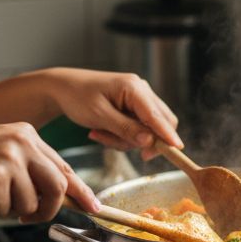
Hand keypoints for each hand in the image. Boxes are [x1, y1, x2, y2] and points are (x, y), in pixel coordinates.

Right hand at [0, 123, 99, 221]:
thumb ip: (26, 169)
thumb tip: (57, 196)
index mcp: (25, 133)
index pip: (63, 166)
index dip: (81, 191)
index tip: (94, 207)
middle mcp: (23, 141)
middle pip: (58, 187)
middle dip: (46, 210)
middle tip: (26, 217)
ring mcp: (10, 157)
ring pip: (31, 204)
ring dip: (8, 210)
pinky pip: (4, 209)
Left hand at [43, 68, 181, 158]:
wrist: (63, 89)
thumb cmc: (78, 98)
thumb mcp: (99, 116)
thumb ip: (125, 128)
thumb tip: (149, 141)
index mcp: (134, 88)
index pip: (157, 115)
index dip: (167, 134)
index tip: (177, 149)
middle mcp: (141, 90)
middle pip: (161, 122)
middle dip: (143, 140)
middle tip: (130, 153)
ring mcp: (139, 98)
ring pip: (149, 128)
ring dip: (126, 139)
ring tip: (100, 135)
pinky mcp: (134, 107)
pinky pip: (138, 128)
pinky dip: (123, 135)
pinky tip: (102, 131)